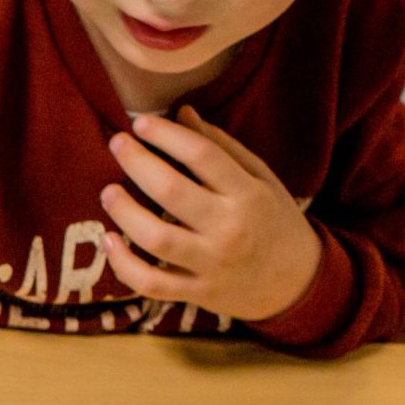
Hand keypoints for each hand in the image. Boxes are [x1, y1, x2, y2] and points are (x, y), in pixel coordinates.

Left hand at [100, 105, 322, 322]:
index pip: (201, 154)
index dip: (166, 135)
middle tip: (117, 144)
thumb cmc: (273, 221)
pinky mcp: (195, 292)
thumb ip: (222, 147)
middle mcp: (229, 228)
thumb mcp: (261, 178)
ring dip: (124, 212)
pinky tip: (110, 240)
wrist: (295, 283)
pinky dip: (124, 264)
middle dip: (137, 163)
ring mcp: (211, 264)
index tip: (141, 124)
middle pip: (172, 191)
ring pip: (156, 238)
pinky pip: (151, 283)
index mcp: (248, 194)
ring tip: (109, 192)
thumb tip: (181, 112)